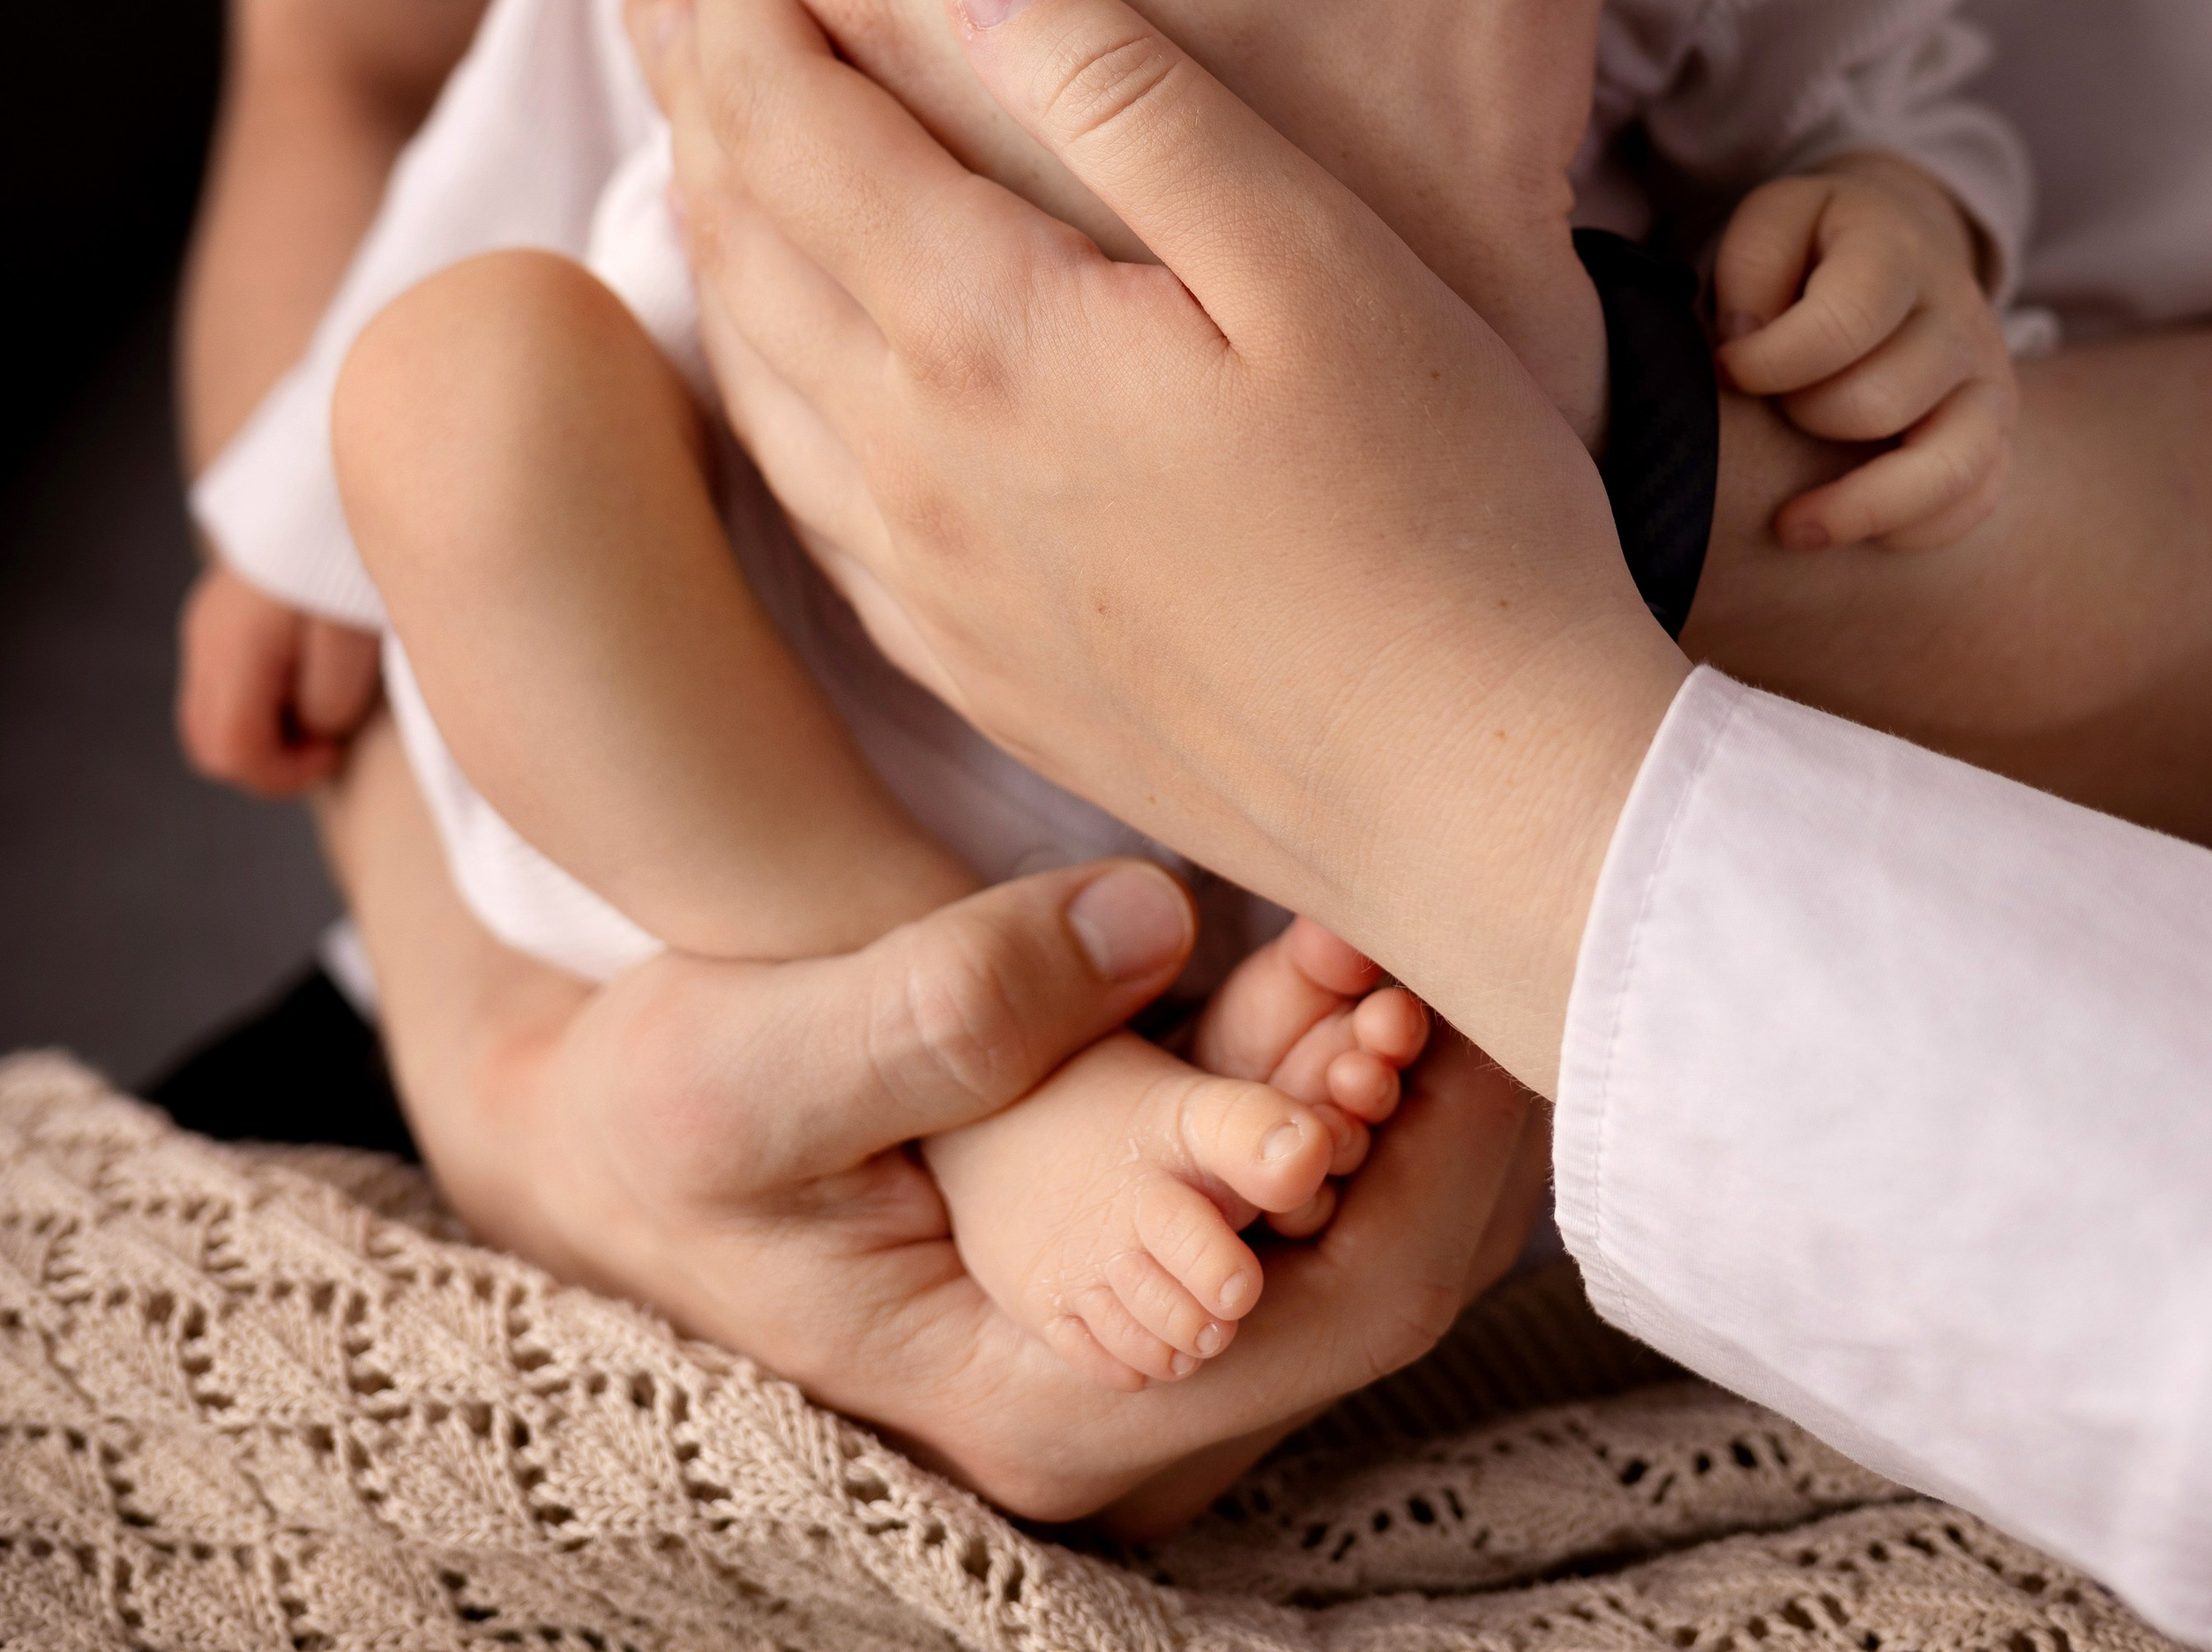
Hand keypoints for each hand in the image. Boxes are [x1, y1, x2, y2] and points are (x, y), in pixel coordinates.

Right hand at [177, 561, 381, 794]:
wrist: (341, 479)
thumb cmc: (355, 561)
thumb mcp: (357, 641)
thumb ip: (329, 704)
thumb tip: (313, 731)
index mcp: (234, 648)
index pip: (231, 750)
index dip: (283, 773)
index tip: (335, 751)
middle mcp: (205, 636)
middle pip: (208, 741)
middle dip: (266, 761)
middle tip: (326, 741)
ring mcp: (206, 619)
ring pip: (210, 713)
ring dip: (261, 730)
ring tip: (321, 704)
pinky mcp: (222, 608)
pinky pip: (224, 678)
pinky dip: (259, 698)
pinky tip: (307, 672)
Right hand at [328, 714, 1543, 1528]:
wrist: (599, 1139)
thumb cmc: (656, 1113)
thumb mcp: (743, 1061)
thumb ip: (933, 1007)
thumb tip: (1146, 923)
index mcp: (1044, 1401)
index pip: (1334, 1313)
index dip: (1427, 1158)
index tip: (1457, 988)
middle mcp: (1125, 1404)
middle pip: (1387, 1279)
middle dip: (1458, 1111)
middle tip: (1498, 924)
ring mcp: (1148, 1335)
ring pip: (1366, 1230)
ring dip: (1420, 1085)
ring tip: (1445, 922)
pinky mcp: (1150, 1254)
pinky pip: (1307, 1185)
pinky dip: (1354, 1072)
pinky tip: (1364, 955)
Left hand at [633, 0, 1685, 1092]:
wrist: (1483, 809)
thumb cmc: (1448, 513)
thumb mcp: (1315, 260)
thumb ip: (1132, 93)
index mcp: (987, 337)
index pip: (793, 123)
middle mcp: (909, 462)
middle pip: (737, 230)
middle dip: (696, 76)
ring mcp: (925, 580)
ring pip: (748, 359)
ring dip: (709, 216)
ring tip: (704, 115)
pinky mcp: (963, 660)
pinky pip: (795, 482)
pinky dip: (757, 364)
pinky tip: (785, 337)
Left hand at [1714, 153, 2017, 551]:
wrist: (1905, 239)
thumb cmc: (1819, 242)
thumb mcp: (1774, 219)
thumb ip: (1750, 268)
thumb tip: (1746, 344)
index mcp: (1898, 253)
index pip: (1843, 322)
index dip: (1770, 362)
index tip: (1726, 369)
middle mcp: (1959, 318)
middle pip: (1882, 402)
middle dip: (1807, 417)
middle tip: (1774, 408)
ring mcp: (1989, 380)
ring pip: (1949, 467)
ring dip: (1861, 506)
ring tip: (1793, 527)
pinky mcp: (1998, 432)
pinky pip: (1976, 500)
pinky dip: (1915, 528)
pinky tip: (1851, 527)